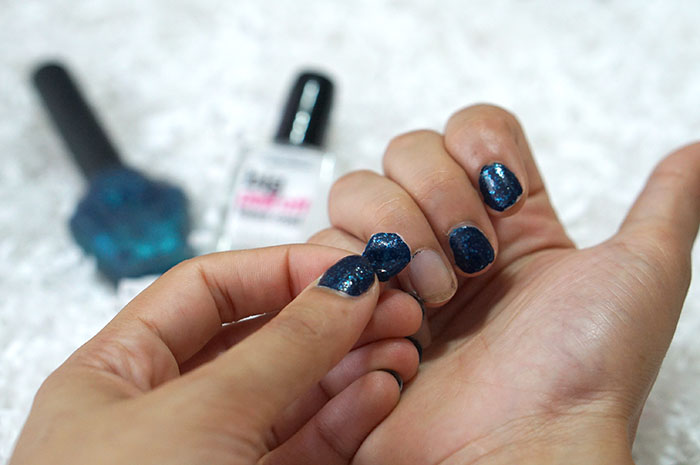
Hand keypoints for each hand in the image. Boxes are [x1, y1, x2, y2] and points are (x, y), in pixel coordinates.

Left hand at [9, 246, 421, 464]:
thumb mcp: (203, 417)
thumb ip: (283, 347)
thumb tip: (344, 283)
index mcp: (116, 374)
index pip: (206, 290)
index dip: (277, 269)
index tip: (343, 266)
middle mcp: (161, 413)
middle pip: (258, 339)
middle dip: (327, 318)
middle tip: (389, 303)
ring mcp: (210, 459)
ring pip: (290, 393)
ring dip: (349, 365)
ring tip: (401, 342)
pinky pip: (306, 445)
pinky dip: (347, 416)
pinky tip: (381, 390)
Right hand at [309, 104, 699, 463]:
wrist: (521, 452)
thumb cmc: (582, 374)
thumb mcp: (639, 277)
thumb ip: (665, 205)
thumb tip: (691, 152)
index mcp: (509, 225)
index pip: (470, 131)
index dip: (477, 149)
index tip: (503, 197)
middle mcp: (449, 241)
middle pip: (405, 152)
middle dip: (435, 196)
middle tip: (469, 260)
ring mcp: (399, 272)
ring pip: (356, 192)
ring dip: (396, 236)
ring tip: (431, 299)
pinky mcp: (353, 307)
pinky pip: (323, 255)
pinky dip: (358, 279)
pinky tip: (400, 324)